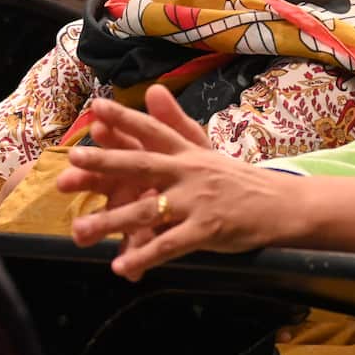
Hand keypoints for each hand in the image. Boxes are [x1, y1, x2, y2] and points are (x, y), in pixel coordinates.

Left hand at [56, 85, 296, 280]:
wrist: (281, 206)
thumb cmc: (238, 180)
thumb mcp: (205, 149)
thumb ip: (176, 122)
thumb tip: (152, 89)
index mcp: (187, 153)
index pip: (152, 132)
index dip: (124, 119)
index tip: (96, 109)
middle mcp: (189, 172)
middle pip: (142, 165)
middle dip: (106, 164)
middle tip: (73, 164)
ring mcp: (197, 201)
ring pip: (149, 210)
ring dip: (112, 221)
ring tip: (79, 231)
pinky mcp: (207, 230)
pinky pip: (169, 245)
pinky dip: (144, 256)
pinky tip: (121, 265)